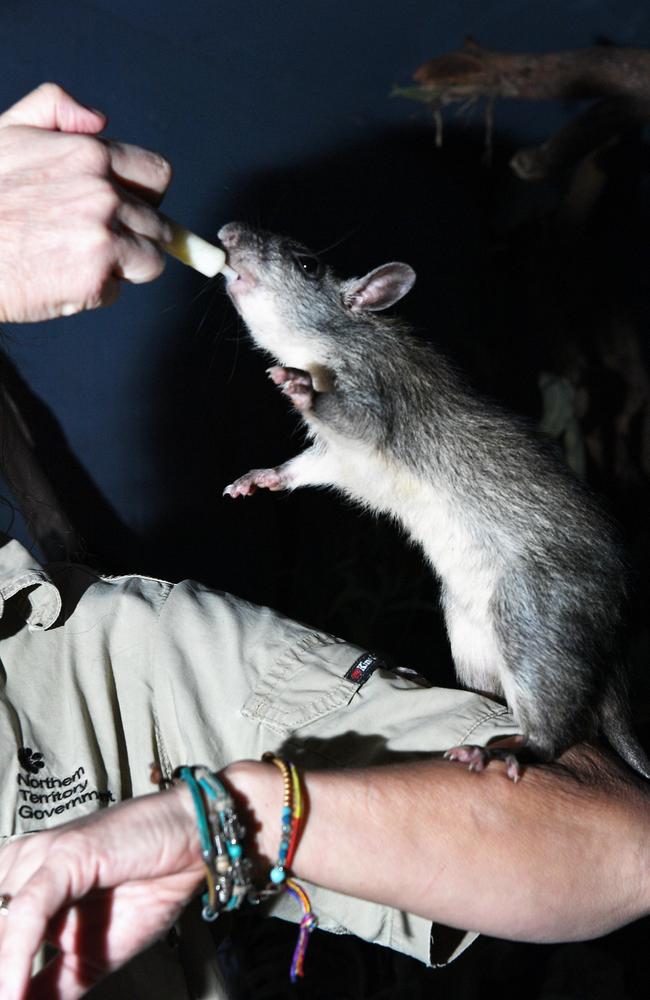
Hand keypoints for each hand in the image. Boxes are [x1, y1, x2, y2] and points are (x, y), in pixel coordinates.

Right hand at [0, 83, 172, 322]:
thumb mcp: (9, 131)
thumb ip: (55, 109)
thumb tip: (100, 119)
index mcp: (91, 154)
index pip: (158, 176)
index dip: (147, 197)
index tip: (130, 209)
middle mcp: (104, 193)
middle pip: (159, 224)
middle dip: (135, 235)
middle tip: (94, 241)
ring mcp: (103, 236)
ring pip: (150, 260)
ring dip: (123, 265)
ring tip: (78, 258)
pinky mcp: (95, 277)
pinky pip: (118, 290)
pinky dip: (97, 291)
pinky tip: (62, 277)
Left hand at [0, 785, 202, 999]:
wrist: (194, 847)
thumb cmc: (148, 886)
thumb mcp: (90, 957)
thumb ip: (49, 986)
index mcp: (17, 881)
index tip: (6, 999)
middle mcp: (19, 864)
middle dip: (0, 970)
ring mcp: (39, 856)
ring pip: (0, 921)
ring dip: (2, 971)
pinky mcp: (63, 855)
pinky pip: (28, 911)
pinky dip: (15, 956)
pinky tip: (13, 993)